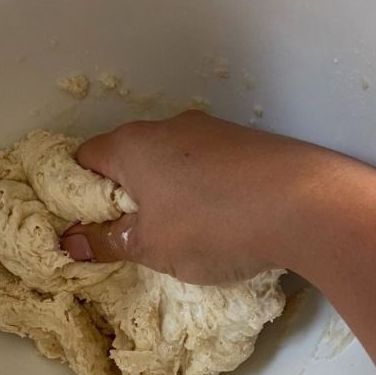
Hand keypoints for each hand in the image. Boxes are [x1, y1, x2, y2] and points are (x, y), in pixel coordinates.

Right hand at [60, 111, 340, 283]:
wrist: (306, 205)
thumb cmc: (212, 226)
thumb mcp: (151, 246)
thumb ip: (106, 241)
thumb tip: (69, 241)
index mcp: (133, 145)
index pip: (84, 159)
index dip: (74, 193)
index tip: (82, 225)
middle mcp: (167, 128)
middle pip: (127, 158)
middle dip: (121, 196)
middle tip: (128, 236)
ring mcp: (210, 131)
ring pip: (168, 161)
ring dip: (163, 193)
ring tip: (177, 233)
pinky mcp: (245, 144)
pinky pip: (204, 166)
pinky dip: (199, 190)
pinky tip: (218, 221)